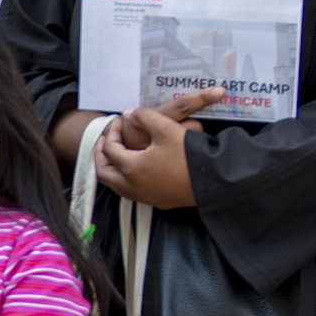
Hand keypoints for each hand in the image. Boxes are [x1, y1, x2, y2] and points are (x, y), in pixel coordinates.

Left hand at [95, 98, 211, 209]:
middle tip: (105, 141)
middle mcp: (133, 186)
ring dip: (112, 169)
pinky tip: (136, 170)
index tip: (118, 121)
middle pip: (104, 173)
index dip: (111, 132)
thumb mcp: (166, 128)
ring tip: (117, 155)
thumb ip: (144, 116)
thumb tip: (129, 112)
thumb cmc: (188, 155)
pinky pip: (131, 192)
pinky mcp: (157, 202)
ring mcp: (145, 197)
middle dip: (101, 156)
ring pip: (116, 186)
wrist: (214, 182)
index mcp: (131, 167)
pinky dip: (125, 180)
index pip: (110, 149)